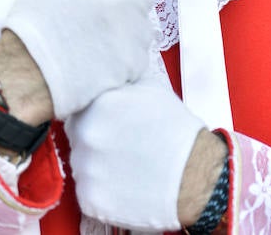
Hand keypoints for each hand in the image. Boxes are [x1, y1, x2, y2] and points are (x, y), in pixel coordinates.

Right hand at [3, 0, 154, 118]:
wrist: (30, 69)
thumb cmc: (37, 17)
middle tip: (94, 12)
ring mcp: (136, 31)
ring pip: (141, 24)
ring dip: (125, 29)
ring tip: (93, 39)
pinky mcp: (136, 61)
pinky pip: (138, 53)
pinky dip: (123, 56)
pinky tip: (98, 58)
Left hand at [65, 77, 208, 230]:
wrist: (193, 174)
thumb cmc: (174, 129)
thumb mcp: (149, 86)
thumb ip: (120, 79)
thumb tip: (107, 71)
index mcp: (96, 103)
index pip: (79, 105)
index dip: (94, 113)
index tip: (109, 121)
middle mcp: (85, 135)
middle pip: (77, 135)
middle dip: (94, 138)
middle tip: (119, 143)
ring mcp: (85, 169)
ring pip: (81, 164)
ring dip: (96, 164)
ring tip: (125, 164)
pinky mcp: (90, 199)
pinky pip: (87, 191)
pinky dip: (101, 189)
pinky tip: (124, 184)